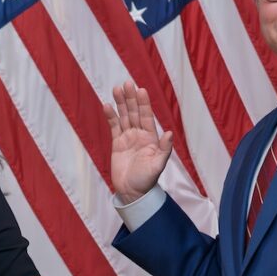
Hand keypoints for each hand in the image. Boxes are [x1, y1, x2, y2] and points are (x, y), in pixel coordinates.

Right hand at [103, 81, 172, 203]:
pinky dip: (110, 116)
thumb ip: (164, 149)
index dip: (144, 103)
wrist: (132, 192)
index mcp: (151, 138)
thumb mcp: (158, 165)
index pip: (146, 116)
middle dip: (131, 98)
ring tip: (116, 89)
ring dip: (121, 103)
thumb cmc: (147, 180)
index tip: (140, 90)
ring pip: (124, 116)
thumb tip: (169, 133)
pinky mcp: (117, 143)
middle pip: (134, 112)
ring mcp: (128, 138)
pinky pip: (113, 127)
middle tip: (126, 83)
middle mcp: (140, 135)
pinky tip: (107, 105)